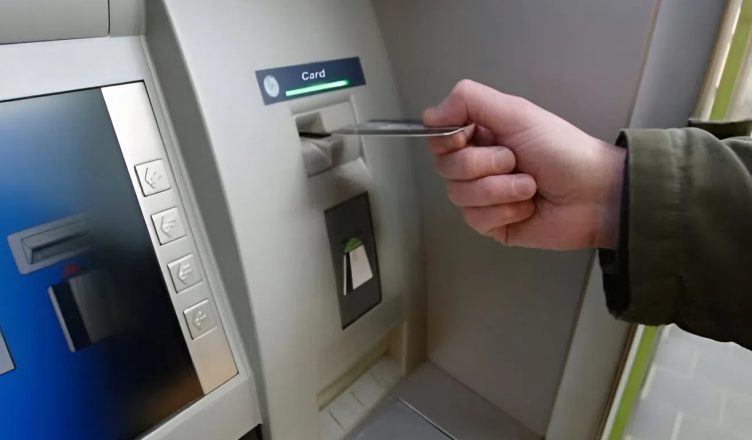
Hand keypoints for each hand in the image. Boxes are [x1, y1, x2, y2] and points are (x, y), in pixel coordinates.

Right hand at [423, 80, 624, 249]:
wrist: (595, 194)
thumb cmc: (563, 150)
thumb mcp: (516, 113)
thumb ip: (469, 101)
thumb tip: (429, 114)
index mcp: (481, 135)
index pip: (438, 138)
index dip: (449, 140)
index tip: (471, 137)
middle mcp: (478, 165)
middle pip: (445, 168)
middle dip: (484, 165)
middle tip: (515, 160)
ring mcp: (483, 196)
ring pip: (459, 195)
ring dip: (500, 189)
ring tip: (529, 186)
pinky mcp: (491, 224)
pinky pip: (475, 219)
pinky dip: (505, 211)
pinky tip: (527, 207)